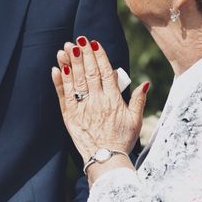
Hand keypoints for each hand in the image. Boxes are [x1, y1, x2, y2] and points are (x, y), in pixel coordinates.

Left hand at [51, 36, 148, 177]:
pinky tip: (56, 69)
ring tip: (65, 48)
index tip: (94, 43)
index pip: (106, 72)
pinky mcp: (70, 117)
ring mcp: (82, 108)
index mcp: (113, 100)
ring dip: (69, 63)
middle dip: (83, 54)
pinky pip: (63, 96)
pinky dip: (59, 82)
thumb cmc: (122, 140)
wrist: (106, 161)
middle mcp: (97, 101)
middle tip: (78, 40)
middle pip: (89, 72)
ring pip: (75, 81)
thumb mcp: (135, 120)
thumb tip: (145, 82)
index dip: (99, 56)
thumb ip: (139, 100)